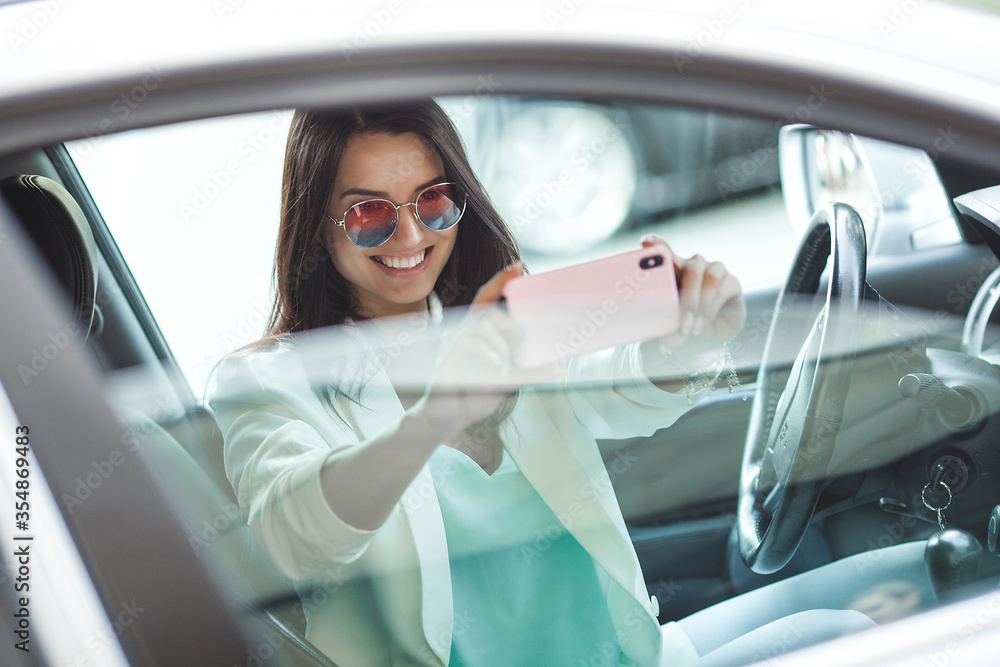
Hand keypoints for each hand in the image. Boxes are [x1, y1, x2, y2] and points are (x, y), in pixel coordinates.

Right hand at [413, 262, 561, 435]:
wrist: (448, 420)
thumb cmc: (474, 396)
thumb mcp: (509, 382)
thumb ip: (530, 372)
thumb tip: (559, 368)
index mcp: (478, 332)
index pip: (487, 297)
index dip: (500, 280)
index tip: (518, 267)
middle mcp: (463, 332)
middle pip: (488, 309)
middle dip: (512, 326)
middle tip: (522, 349)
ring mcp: (452, 343)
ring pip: (481, 322)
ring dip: (502, 343)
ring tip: (507, 365)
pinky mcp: (445, 357)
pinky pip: (467, 341)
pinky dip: (487, 352)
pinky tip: (496, 367)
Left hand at [641, 235, 746, 348]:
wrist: (716, 330)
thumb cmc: (689, 320)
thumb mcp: (675, 324)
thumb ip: (670, 328)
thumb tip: (665, 345)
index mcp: (675, 269)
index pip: (666, 251)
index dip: (657, 244)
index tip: (646, 242)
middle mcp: (695, 265)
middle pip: (691, 268)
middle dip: (686, 298)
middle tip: (682, 322)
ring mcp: (715, 270)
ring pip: (709, 277)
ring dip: (700, 305)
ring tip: (692, 327)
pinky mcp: (732, 282)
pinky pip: (723, 289)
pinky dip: (711, 309)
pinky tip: (704, 322)